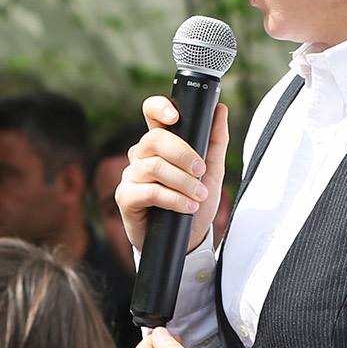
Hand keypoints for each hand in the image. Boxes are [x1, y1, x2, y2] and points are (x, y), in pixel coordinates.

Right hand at [115, 97, 229, 257]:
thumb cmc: (196, 203)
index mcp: (161, 144)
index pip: (151, 113)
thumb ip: (215, 141)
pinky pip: (148, 191)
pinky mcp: (126, 197)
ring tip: (198, 196)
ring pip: (153, 167)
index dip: (159, 107)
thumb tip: (221, 110)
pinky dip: (173, 199)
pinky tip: (187, 206)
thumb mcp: (213, 172)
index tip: (175, 117)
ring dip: (182, 182)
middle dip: (182, 154)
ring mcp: (131, 175)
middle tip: (201, 171)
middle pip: (154, 139)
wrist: (188, 240)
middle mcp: (142, 156)